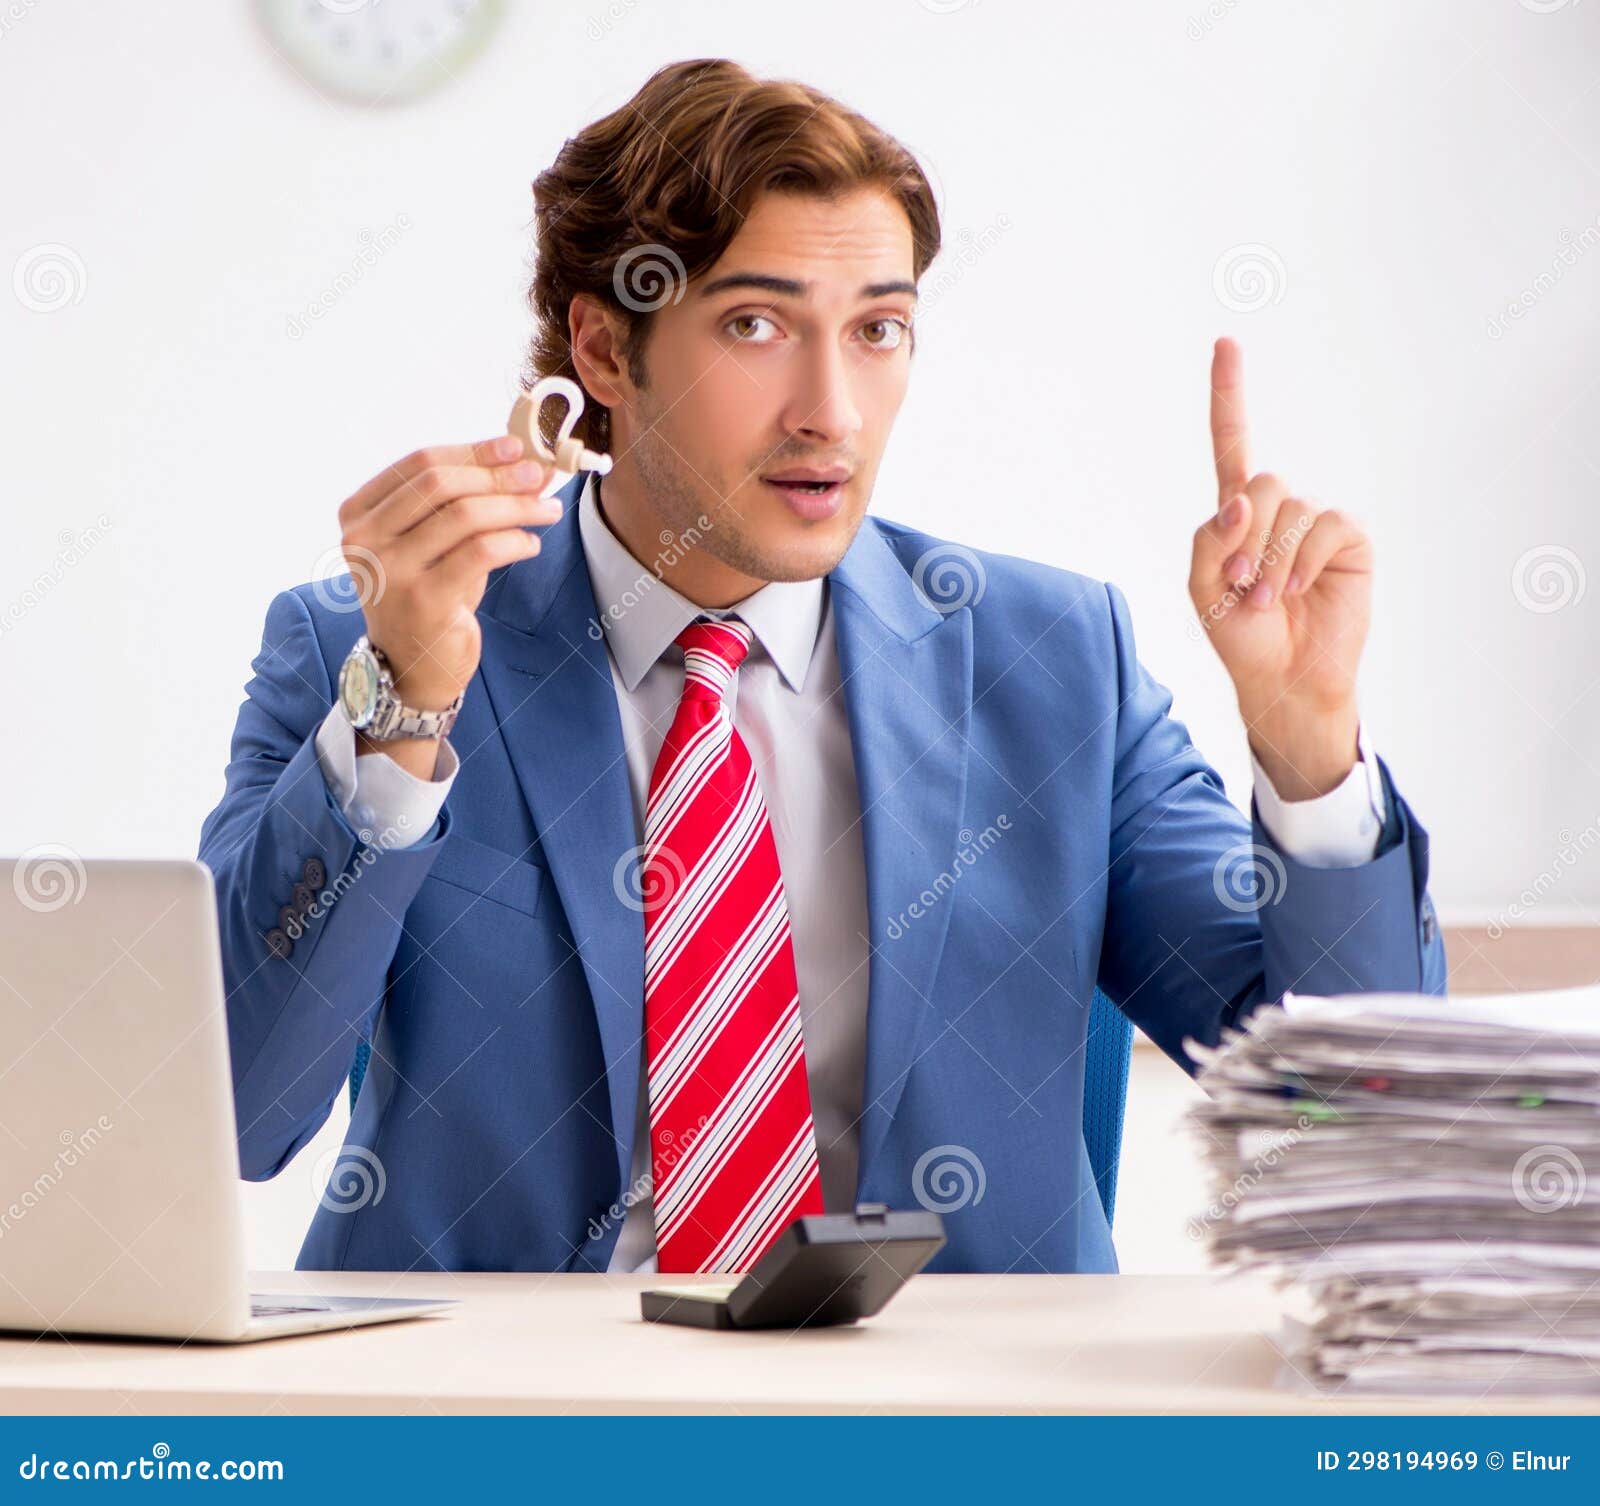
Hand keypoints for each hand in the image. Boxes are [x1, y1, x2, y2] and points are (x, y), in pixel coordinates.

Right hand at [337, 434, 558, 713]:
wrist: (411, 666)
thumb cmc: (426, 594)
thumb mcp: (432, 541)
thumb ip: (460, 501)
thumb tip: (520, 463)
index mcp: (358, 513)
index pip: (419, 463)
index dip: (472, 450)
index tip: (515, 447)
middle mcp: (364, 539)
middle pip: (440, 484)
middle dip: (498, 475)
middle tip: (539, 476)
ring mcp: (391, 571)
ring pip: (464, 516)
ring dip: (517, 507)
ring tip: (547, 510)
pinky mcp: (424, 600)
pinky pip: (481, 552)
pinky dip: (515, 541)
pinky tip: (531, 544)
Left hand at [1188, 338, 1373, 799]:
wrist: (1281, 679)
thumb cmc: (1240, 636)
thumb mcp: (1202, 591)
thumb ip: (1206, 541)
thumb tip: (1237, 500)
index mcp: (1237, 514)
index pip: (1231, 444)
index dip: (1229, 395)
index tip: (1226, 343)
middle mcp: (1279, 509)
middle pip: (1261, 482)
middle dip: (1244, 538)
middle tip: (1238, 584)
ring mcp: (1316, 523)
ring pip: (1289, 508)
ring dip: (1269, 560)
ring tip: (1266, 600)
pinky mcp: (1349, 540)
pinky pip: (1324, 526)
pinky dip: (1302, 561)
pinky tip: (1297, 591)